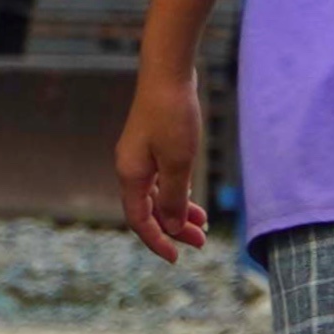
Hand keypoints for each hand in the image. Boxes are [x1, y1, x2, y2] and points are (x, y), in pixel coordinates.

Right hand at [114, 70, 206, 260]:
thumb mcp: (178, 162)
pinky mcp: (152, 147)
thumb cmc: (173, 116)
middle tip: (201, 243)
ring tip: (203, 226)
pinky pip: (162, 181)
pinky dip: (177, 194)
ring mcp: (140, 158)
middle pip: (149, 210)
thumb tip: (174, 227)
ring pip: (157, 196)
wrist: (168, 76)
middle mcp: (130, 169)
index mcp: (131, 175)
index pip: (140, 219)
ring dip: (178, 212)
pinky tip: (194, 202)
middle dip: (174, 229)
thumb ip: (175, 197)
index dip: (157, 240)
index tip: (176, 258)